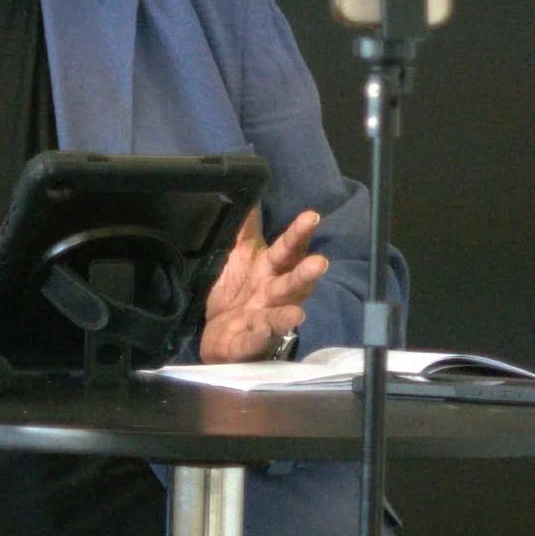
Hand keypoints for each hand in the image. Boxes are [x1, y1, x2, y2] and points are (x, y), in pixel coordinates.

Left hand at [199, 208, 328, 363]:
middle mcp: (271, 293)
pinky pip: (252, 341)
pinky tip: (261, 333)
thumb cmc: (233, 288)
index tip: (312, 216)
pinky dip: (257, 338)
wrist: (215, 332)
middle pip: (291, 283)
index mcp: (269, 268)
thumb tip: (250, 191)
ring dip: (287, 316)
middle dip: (305, 274)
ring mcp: (261, 320)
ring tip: (298, 314)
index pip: (288, 249)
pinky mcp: (246, 343)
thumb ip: (244, 227)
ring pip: (278, 317)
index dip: (299, 233)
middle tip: (319, 263)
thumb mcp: (236, 254)